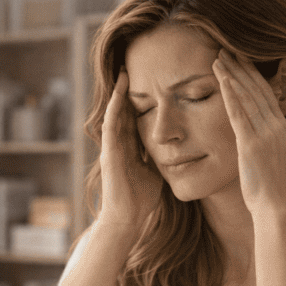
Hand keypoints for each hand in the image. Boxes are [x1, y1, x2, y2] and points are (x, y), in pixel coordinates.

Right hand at [97, 68, 162, 231]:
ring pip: (114, 114)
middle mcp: (118, 145)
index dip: (141, 99)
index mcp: (130, 148)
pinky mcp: (109, 154)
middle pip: (123, 110)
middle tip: (132, 65)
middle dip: (127, 90)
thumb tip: (175, 147)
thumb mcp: (156, 172)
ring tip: (124, 72)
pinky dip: (115, 109)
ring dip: (118, 93)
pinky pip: (111, 127)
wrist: (127, 219)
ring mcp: (112, 148)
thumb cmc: (141, 200)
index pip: (135, 117)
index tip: (149, 80)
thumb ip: (160, 158)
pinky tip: (120, 94)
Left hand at [212, 50, 285, 213]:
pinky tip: (220, 78)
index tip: (240, 59)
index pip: (266, 93)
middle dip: (241, 67)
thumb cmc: (269, 189)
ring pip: (247, 96)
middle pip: (257, 88)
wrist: (275, 206)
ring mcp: (265, 133)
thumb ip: (262, 142)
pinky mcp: (251, 143)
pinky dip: (230, 93)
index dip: (252, 75)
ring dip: (232, 74)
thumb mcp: (269, 158)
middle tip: (226, 49)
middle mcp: (276, 126)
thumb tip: (251, 135)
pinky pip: (239, 113)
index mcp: (281, 128)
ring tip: (218, 57)